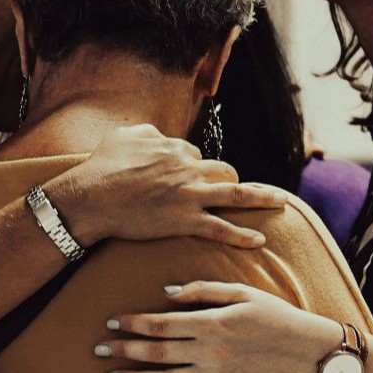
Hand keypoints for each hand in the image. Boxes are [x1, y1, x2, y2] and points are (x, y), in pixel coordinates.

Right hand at [46, 124, 289, 248]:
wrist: (91, 197)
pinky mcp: (185, 220)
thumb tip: (158, 134)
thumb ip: (146, 132)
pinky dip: (242, 235)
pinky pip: (221, 228)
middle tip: (236, 188)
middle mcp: (188, 168)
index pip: (194, 154)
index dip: (192, 166)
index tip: (185, 178)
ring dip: (261, 197)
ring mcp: (189, 195)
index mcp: (173, 147)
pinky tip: (259, 240)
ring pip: (234, 193)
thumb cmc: (101, 166)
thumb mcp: (123, 136)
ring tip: (280, 201)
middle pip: (222, 170)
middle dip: (230, 179)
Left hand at [98, 281, 328, 372]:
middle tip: (98, 347)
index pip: (161, 324)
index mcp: (213, 324)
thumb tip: (166, 293)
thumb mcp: (245, 294)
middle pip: (156, 353)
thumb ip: (204, 291)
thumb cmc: (280, 320)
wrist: (313, 357)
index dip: (133, 323)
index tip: (113, 321)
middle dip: (123, 350)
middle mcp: (210, 353)